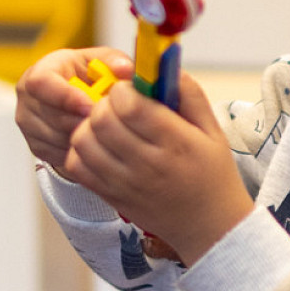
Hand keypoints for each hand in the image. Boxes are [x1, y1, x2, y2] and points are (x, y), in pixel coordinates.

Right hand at [15, 47, 132, 173]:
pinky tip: (93, 143)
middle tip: (105, 124)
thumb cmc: (89, 76)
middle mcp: (28, 96)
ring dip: (81, 138)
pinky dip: (77, 152)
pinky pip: (57, 155)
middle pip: (50, 116)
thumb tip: (124, 69)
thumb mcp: (102, 62)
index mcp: (42, 69)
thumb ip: (114, 61)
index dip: (65, 97)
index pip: (41, 83)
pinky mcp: (34, 145)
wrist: (76, 96)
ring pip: (55, 138)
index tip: (91, 108)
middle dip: (81, 122)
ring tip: (102, 131)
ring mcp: (28, 123)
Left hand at [62, 73, 253, 265]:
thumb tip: (161, 64)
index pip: (129, 105)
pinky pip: (77, 167)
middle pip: (101, 120)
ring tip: (107, 126)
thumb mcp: (212, 129)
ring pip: (83, 142)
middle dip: (104, 104)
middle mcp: (148, 165)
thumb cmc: (212, 173)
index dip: (124, 90)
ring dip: (89, 126)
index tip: (133, 92)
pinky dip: (81, 151)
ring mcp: (126, 184)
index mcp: (176, 142)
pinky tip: (99, 147)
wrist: (210, 226)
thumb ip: (188, 92)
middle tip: (117, 107)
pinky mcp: (112, 197)